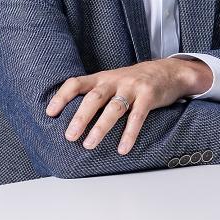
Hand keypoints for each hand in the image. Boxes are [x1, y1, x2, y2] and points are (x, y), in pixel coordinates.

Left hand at [46, 58, 213, 154]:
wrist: (169, 71)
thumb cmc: (136, 81)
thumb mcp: (114, 81)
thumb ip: (97, 93)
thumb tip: (70, 120)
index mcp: (103, 78)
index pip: (77, 83)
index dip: (62, 96)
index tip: (50, 113)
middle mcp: (116, 81)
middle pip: (94, 97)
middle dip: (81, 117)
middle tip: (69, 136)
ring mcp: (133, 87)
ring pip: (114, 107)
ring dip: (101, 127)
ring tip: (90, 144)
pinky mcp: (149, 96)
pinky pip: (138, 116)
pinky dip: (130, 133)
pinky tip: (123, 148)